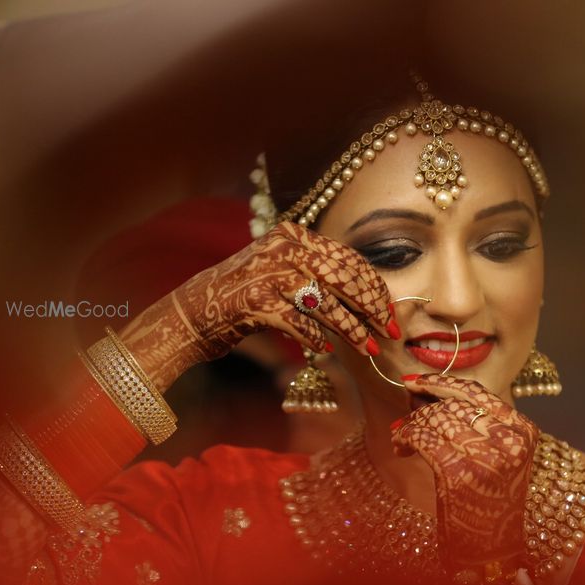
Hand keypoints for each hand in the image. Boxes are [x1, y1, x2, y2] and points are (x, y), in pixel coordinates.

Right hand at [119, 222, 396, 390]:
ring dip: (351, 329)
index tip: (391, 310)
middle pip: (342, 277)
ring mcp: (267, 273)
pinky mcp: (254, 302)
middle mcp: (282, 248)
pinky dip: (314, 337)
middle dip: (371, 307)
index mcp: (294, 236)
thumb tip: (369, 296)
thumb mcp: (283, 272)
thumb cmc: (246, 296)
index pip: (348, 259)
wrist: (193, 311)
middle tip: (389, 329)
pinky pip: (298, 322)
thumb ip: (318, 274)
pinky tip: (325, 348)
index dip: (374, 287)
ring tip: (367, 347)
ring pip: (325, 303)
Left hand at [391, 375, 539, 570]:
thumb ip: (476, 425)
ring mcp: (485, 457)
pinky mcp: (458, 474)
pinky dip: (405, 438)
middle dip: (422, 407)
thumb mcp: (498, 457)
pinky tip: (401, 449)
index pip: (478, 392)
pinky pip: (422, 438)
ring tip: (402, 437)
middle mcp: (509, 441)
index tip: (416, 381)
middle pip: (453, 405)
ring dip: (411, 425)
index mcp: (523, 431)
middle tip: (404, 415)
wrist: (492, 554)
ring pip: (435, 419)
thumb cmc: (489, 506)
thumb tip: (428, 393)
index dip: (442, 383)